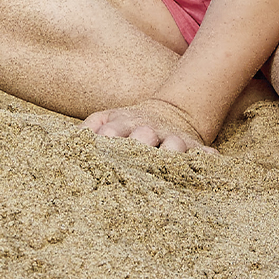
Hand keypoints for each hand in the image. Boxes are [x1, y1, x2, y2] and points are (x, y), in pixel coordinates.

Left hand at [83, 98, 217, 153]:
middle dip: (139, 147)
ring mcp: (171, 138)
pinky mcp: (193, 147)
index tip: (101, 151)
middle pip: (143, 137)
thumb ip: (88, 130)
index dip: (107, 141)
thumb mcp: (106, 120)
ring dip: (171, 154)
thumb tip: (66, 143)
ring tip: (169, 165)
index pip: (112, 132)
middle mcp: (148, 130)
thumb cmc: (127, 125)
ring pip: (173, 146)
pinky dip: (207, 158)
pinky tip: (212, 162)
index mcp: (123, 124)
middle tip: (133, 161)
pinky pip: (204, 153)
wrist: (168, 113)